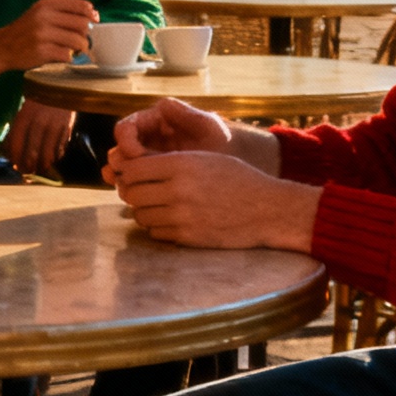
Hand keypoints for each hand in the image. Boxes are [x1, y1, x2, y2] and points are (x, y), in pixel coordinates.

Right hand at [0, 0, 97, 79]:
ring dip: (81, 48)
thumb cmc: (25, 31)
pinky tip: (63, 57)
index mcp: (46, 5)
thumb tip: (93, 16)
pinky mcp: (41, 51)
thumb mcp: (39, 13)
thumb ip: (62, 13)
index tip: (94, 21)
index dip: (91, 14)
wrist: (1, 47)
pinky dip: (69, 58)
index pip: (81, 6)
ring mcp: (42, 34)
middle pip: (82, 24)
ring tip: (75, 51)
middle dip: (87, 34)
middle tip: (82, 40)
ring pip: (78, 41)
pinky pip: (67, 55)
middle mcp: (44, 17)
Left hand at [2, 99, 77, 175]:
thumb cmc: (36, 97)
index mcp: (24, 116)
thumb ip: (15, 127)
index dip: (15, 157)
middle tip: (27, 171)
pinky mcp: (67, 126)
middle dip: (29, 165)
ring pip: (48, 152)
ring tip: (40, 168)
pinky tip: (52, 157)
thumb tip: (8, 149)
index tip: (15, 164)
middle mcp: (39, 121)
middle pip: (32, 151)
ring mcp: (54, 124)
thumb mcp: (22, 109)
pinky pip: (61, 146)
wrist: (58, 81)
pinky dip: (56, 155)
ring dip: (43, 164)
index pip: (16, 143)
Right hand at [104, 98, 232, 185]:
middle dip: (120, 166)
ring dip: (123, 182)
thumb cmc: (222, 140)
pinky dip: (133, 194)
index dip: (125, 141)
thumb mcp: (209, 126)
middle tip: (127, 178)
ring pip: (122, 173)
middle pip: (117, 153)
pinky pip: (135, 188)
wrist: (233, 163)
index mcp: (153, 122)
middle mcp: (144, 142)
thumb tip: (163, 104)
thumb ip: (187, 115)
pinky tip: (139, 202)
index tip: (136, 154)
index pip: (126, 129)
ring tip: (129, 192)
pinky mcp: (151, 182)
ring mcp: (146, 164)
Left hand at [115, 151, 321, 250]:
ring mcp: (181, 216)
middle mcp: (177, 190)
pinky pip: (155, 233)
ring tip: (160, 206)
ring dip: (145, 211)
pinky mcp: (187, 237)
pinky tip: (174, 220)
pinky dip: (158, 227)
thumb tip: (132, 169)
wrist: (267, 210)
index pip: (133, 169)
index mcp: (181, 164)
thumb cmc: (237, 179)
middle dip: (133, 192)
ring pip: (140, 216)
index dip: (128, 172)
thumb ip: (170, 161)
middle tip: (144, 191)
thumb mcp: (205, 158)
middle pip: (131, 193)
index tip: (133, 174)